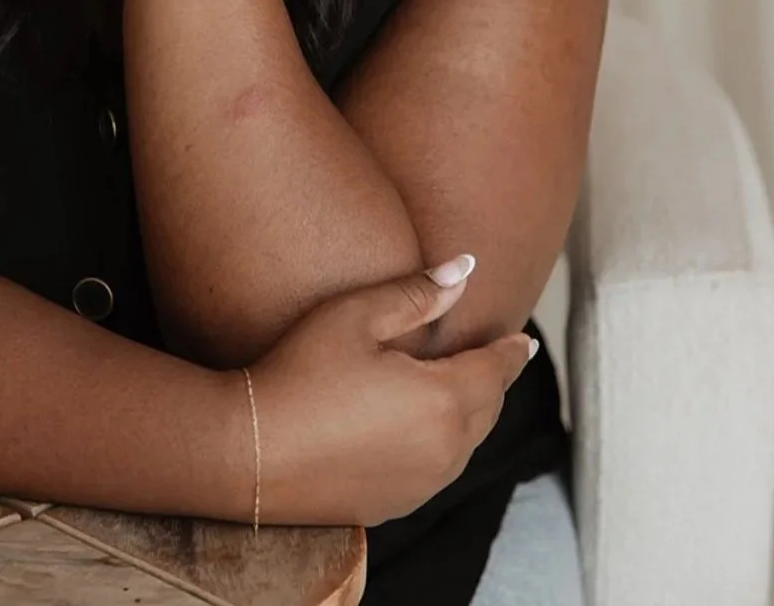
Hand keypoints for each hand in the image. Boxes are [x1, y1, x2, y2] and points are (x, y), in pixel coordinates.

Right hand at [235, 262, 535, 528]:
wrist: (251, 452)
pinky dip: (442, 446)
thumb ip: (417, 293)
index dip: (511, 352)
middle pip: (488, 409)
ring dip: (471, 415)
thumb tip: (466, 268)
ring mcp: (422, 485)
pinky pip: (437, 471)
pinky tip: (421, 432)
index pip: (495, 370)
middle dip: (494, 381)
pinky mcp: (395, 505)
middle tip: (498, 359)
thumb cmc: (301, 372)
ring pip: (466, 444)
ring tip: (464, 390)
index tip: (523, 341)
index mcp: (443, 399)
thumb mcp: (356, 316)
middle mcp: (445, 450)